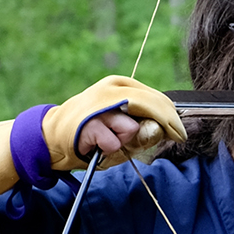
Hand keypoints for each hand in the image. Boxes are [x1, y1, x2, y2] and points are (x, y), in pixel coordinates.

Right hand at [45, 75, 185, 170]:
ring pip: (132, 127)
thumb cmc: (95, 132)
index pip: (158, 98)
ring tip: (113, 139)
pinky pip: (113, 142)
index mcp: (122, 85)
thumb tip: (163, 130)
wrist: (54, 136)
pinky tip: (99, 144)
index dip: (173, 118)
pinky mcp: (88, 122)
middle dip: (166, 126)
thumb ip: (146, 128)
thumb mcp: (125, 128)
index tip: (180, 134)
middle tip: (174, 137)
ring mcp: (98, 104)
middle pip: (152, 106)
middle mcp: (111, 89)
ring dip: (128, 140)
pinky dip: (110, 148)